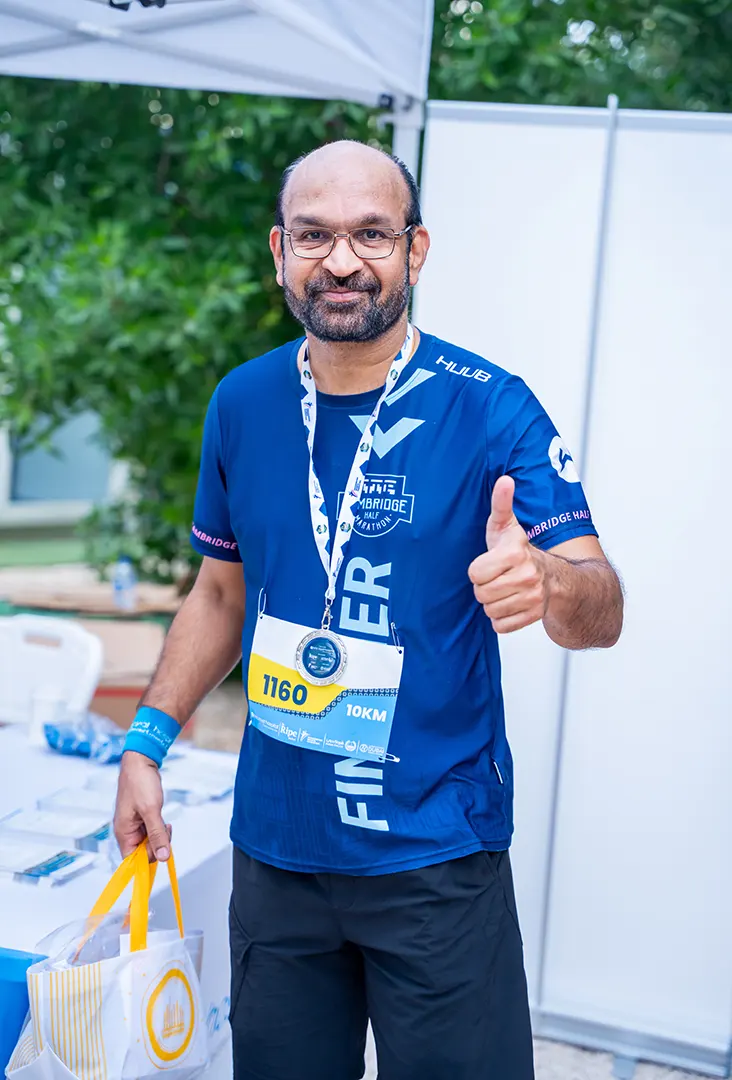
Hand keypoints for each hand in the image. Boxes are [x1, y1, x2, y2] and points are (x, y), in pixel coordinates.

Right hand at [113, 751, 170, 861]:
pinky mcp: (143, 818)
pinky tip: (164, 821)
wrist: (141, 762)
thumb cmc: (140, 783)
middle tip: (165, 829)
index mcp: (123, 833)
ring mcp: (135, 825)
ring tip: (165, 823)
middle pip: (143, 852)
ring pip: (150, 842)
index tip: (161, 852)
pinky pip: (152, 832)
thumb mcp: (151, 810)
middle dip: (157, 845)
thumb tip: (163, 857)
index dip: (146, 860)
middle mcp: (127, 831)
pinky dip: (160, 829)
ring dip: (160, 836)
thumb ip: (157, 834)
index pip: (131, 860)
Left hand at [468, 476, 548, 633]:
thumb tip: (505, 480)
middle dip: (485, 587)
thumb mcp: (507, 526)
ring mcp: (533, 598)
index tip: (491, 563)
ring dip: (493, 603)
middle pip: (481, 594)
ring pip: (490, 611)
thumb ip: (501, 503)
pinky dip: (502, 618)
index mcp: (516, 553)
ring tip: (505, 589)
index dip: (479, 569)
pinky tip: (511, 603)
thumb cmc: (520, 550)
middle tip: (498, 577)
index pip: (474, 574)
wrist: (554, 577)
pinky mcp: (534, 616)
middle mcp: (528, 576)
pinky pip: (501, 626)